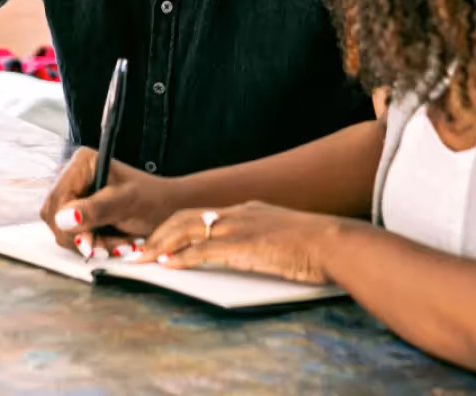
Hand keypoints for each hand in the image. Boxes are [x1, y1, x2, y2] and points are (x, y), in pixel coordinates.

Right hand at [40, 147, 182, 258]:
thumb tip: (64, 218)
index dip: (68, 224)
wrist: (168, 208)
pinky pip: (71, 234)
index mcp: (82, 163)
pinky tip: (110, 242)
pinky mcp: (79, 210)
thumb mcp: (126, 203)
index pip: (57, 199)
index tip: (89, 241)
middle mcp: (73, 175)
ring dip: (89, 242)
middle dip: (80, 236)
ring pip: (61, 229)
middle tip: (109, 245)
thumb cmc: (153, 199)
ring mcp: (74, 193)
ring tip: (116, 242)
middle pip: (54, 216)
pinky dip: (91, 243)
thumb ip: (95, 209)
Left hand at [138, 201, 336, 283]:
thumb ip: (260, 240)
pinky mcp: (243, 246)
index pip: (201, 214)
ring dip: (161, 245)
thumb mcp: (281, 236)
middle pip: (186, 218)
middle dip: (159, 233)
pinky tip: (168, 266)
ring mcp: (239, 227)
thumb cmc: (316, 245)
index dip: (176, 226)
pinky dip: (181, 257)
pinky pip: (203, 250)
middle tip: (140, 249)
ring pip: (187, 230)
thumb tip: (249, 252)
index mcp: (247, 210)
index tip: (160, 239)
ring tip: (143, 258)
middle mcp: (238, 213)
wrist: (334, 242)